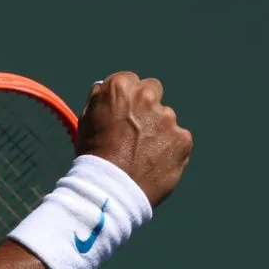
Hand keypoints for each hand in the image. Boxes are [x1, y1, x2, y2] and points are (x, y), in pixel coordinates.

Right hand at [75, 72, 192, 207]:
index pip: (130, 80)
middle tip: (136, 128)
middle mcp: (146, 97)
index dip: (125, 97)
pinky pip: (178, 140)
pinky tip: (153, 162)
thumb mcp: (86, 120)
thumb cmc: (93, 155)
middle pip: (152, 90)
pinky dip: (169, 149)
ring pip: (165, 118)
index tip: (122, 112)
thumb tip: (105, 86)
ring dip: (157, 130)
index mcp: (120, 88)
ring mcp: (167, 118)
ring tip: (142, 153)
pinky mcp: (182, 139)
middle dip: (146, 104)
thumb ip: (100, 99)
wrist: (110, 188)